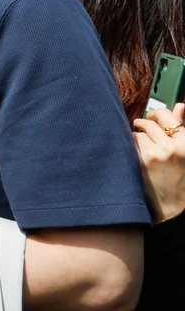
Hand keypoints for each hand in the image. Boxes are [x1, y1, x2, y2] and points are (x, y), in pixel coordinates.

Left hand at [134, 103, 184, 222]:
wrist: (172, 205)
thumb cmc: (180, 177)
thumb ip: (182, 128)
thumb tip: (180, 105)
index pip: (168, 116)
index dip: (158, 113)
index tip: (152, 115)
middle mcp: (172, 148)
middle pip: (151, 122)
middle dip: (145, 121)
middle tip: (142, 124)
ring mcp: (155, 155)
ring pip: (140, 132)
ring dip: (138, 134)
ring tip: (141, 141)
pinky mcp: (141, 162)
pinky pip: (131, 143)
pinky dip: (132, 145)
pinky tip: (136, 152)